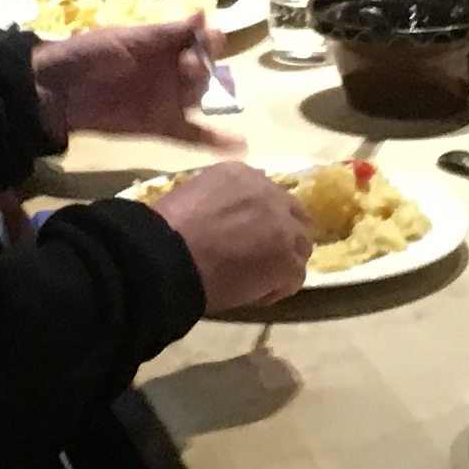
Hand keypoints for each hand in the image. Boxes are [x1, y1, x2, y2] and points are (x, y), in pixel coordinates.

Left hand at [34, 14, 236, 149]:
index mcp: (165, 45)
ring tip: (189, 83)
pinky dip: (215, 140)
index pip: (200, 40)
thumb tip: (204, 15)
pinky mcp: (162, 126)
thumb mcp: (129, 39)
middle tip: (188, 65)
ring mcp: (169, 100)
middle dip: (203, 65)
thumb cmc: (90, 54)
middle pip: (204, 70)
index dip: (208, 40)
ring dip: (202, 90)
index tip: (208, 38)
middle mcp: (172, 72)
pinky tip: (239, 145)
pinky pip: (193, 134)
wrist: (58, 90)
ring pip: (199, 96)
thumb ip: (167, 32)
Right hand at [151, 158, 313, 314]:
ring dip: (282, 263)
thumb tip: (233, 217)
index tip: (253, 233)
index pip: (270, 195)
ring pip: (299, 248)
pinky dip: (276, 288)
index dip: (265, 217)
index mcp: (242, 175)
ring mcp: (284, 228)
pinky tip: (253, 294)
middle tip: (265, 257)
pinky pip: (294, 278)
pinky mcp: (288, 261)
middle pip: (295, 217)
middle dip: (284, 236)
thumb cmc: (169, 228)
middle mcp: (270, 194)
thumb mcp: (195, 194)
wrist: (169, 254)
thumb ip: (222, 199)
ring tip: (257, 279)